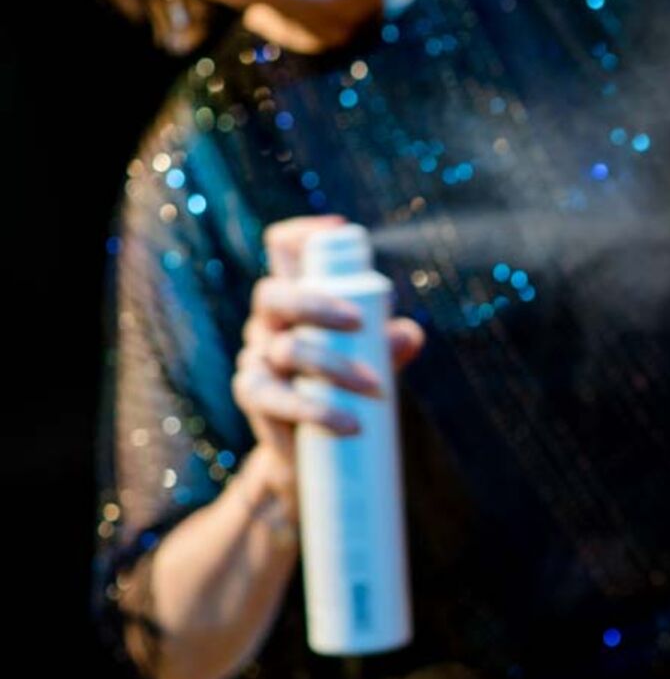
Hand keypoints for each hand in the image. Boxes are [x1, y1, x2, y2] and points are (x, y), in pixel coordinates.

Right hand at [231, 216, 425, 483]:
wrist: (316, 447)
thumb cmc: (348, 387)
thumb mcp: (376, 358)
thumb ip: (393, 342)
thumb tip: (408, 333)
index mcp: (294, 297)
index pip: (281, 249)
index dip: (302, 232)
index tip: (339, 231)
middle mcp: (268, 320)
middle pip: (274, 293)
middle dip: (316, 303)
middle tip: (360, 322)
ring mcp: (257, 356)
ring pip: (285, 347)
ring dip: (335, 365)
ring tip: (377, 389)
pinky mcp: (253, 395)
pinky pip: (274, 397)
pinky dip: (313, 410)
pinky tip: (347, 423)